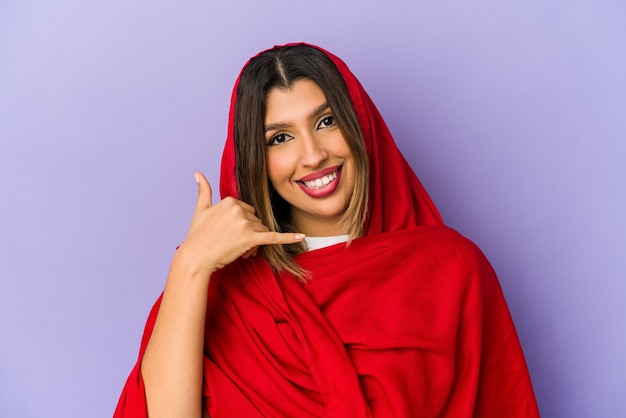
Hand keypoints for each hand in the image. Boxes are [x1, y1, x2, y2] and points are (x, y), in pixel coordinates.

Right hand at [173, 172, 303, 278]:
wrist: (195, 258)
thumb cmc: (197, 235)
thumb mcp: (200, 209)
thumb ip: (203, 190)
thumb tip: (198, 173)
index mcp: (230, 200)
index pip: (248, 211)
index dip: (241, 224)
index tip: (228, 233)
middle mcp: (239, 209)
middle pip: (256, 221)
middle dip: (249, 234)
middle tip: (232, 244)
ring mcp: (245, 224)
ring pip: (261, 231)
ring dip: (253, 243)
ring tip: (236, 250)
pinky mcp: (250, 239)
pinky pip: (273, 237)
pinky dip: (288, 238)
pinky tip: (301, 237)